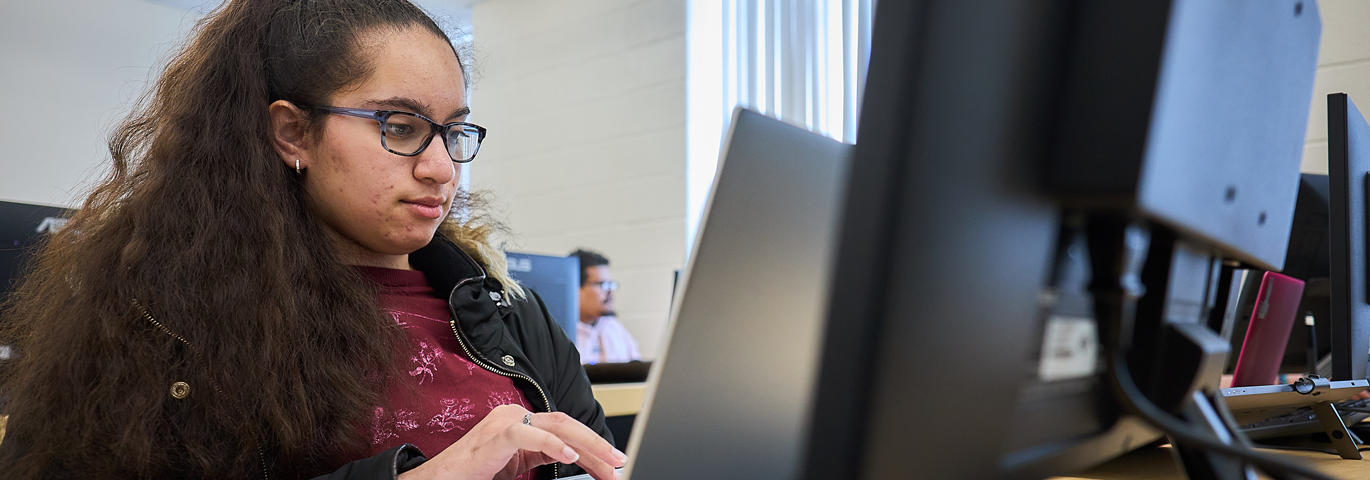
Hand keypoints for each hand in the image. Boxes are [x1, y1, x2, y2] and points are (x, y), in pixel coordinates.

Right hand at [398, 404, 626, 479]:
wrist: (442, 478)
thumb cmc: (476, 472)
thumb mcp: (516, 465)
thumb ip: (541, 457)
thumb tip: (572, 461)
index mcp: (523, 423)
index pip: (566, 431)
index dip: (592, 446)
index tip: (611, 463)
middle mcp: (518, 416)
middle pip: (568, 426)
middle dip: (597, 445)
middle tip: (619, 462)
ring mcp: (508, 422)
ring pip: (558, 427)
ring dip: (587, 446)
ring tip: (606, 462)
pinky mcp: (499, 434)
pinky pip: (532, 436)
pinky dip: (555, 446)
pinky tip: (572, 458)